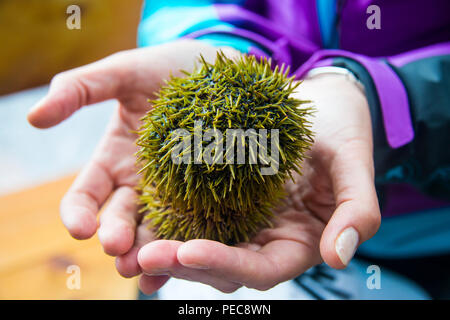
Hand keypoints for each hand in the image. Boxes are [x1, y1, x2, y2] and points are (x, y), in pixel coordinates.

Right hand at [26, 39, 239, 282]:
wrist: (216, 71)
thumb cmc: (164, 69)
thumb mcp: (122, 72)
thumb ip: (79, 89)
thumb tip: (33, 118)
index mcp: (111, 162)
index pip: (86, 196)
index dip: (78, 213)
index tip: (81, 227)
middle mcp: (138, 184)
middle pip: (121, 219)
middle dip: (117, 237)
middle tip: (120, 251)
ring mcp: (173, 192)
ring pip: (156, 229)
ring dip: (151, 251)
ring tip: (152, 269)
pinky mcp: (207, 194)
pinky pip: (197, 222)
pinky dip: (191, 242)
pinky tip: (194, 259)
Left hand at [136, 74, 380, 293]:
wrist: (320, 104)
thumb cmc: (341, 129)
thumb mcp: (354, 162)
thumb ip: (356, 211)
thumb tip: (338, 257)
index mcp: (299, 241)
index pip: (262, 269)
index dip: (227, 265)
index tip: (190, 251)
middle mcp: (265, 239)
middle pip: (222, 267)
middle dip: (184, 264)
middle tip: (145, 254)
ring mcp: (242, 220)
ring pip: (200, 248)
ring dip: (167, 251)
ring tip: (130, 245)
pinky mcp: (222, 199)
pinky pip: (191, 215)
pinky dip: (166, 221)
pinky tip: (137, 216)